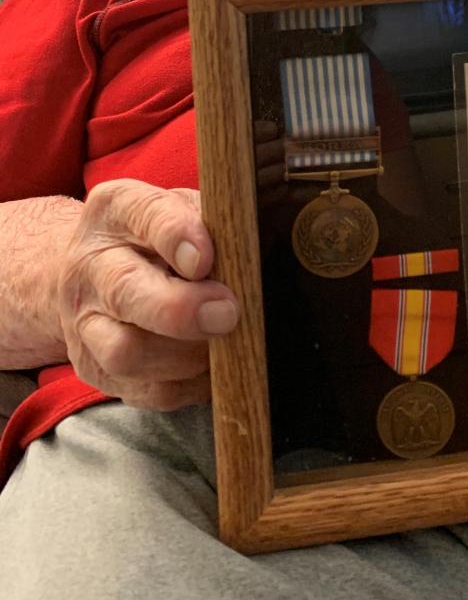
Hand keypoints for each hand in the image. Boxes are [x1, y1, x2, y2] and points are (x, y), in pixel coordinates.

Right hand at [57, 179, 237, 409]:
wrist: (95, 269)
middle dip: (181, 309)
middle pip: (126, 291)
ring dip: (186, 355)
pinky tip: (211, 367)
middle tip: (227, 314)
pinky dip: (188, 385)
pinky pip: (146, 391)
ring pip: (127, 352)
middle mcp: (91, 265)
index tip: (205, 259)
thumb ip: (212, 222)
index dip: (178, 237)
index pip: (146, 214)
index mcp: (117, 210)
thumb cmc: (158, 235)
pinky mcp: (96, 369)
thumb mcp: (182, 208)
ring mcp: (86, 322)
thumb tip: (248, 258)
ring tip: (223, 342)